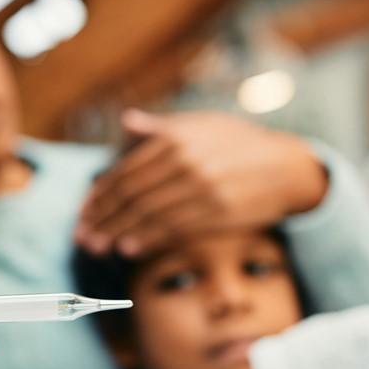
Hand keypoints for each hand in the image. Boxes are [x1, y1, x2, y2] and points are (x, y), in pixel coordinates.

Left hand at [75, 109, 327, 257]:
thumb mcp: (202, 125)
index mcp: (176, 138)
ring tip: (97, 247)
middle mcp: (186, 160)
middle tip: (82, 237)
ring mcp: (203, 188)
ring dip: (117, 232)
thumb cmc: (239, 145)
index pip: (125, 171)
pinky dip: (147, 239)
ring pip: (148, 214)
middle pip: (131, 195)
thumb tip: (127, 121)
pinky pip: (174, 228)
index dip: (100, 195)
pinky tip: (129, 248)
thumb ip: (161, 128)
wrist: (285, 166)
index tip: (83, 212)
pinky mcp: (218, 212)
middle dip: (102, 218)